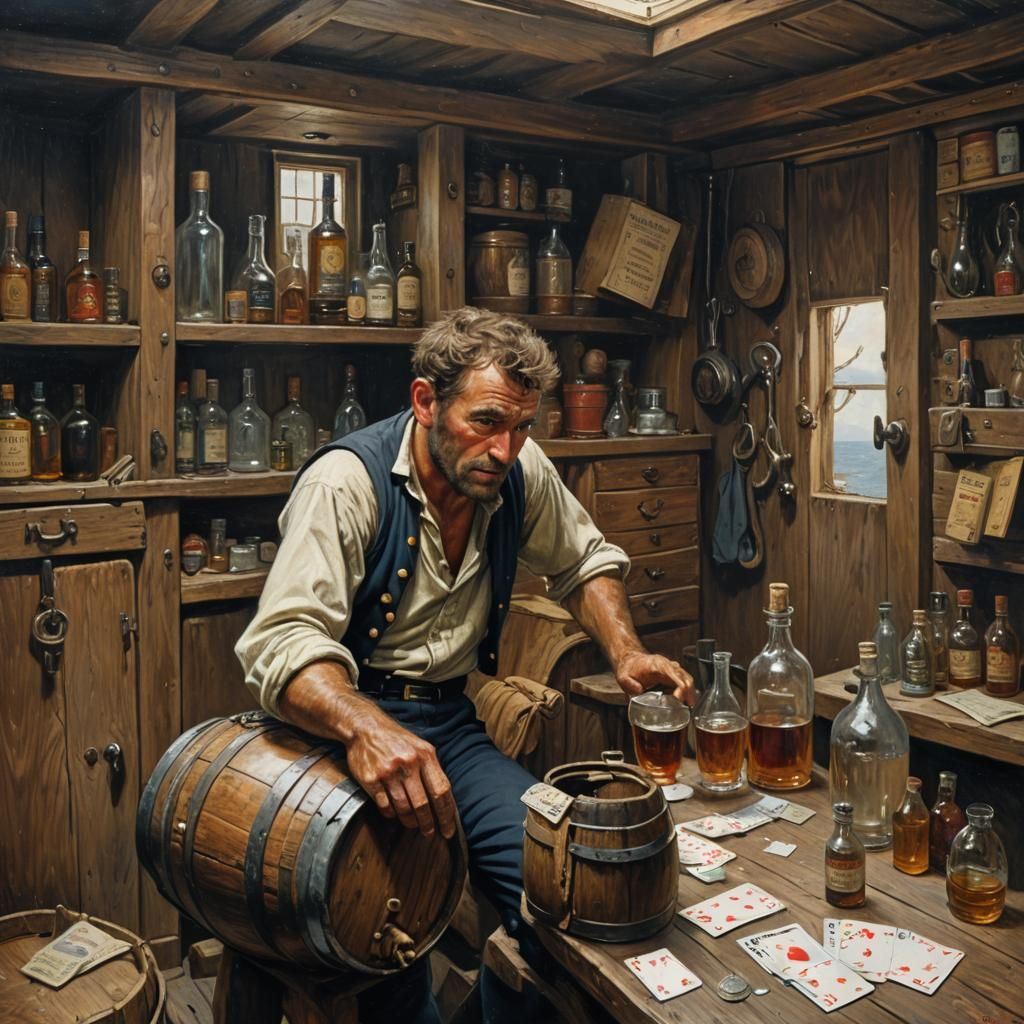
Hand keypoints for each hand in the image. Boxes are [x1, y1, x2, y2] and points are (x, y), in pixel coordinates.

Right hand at [344, 714, 456, 839]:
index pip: (441, 790)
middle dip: (428, 823)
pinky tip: (394, 813)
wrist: (366, 727)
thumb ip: (432, 769)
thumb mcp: (420, 746)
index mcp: (425, 755)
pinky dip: (391, 814)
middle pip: (423, 803)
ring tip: (413, 824)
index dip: (446, 814)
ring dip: (410, 821)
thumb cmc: (396, 740)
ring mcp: (388, 771)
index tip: (448, 829)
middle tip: (430, 833)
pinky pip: (385, 806)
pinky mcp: (371, 779)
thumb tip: (444, 800)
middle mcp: (408, 763)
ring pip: (404, 808)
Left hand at [616, 650, 694, 705]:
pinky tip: (684, 703)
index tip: (679, 699)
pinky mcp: (672, 675)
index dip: (680, 687)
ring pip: (687, 680)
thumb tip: (638, 690)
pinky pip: (684, 682)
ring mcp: (671, 669)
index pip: (675, 675)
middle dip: (689, 693)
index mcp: (657, 665)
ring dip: (690, 694)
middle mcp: (667, 665)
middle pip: (685, 677)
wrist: (630, 661)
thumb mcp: (623, 677)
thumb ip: (629, 683)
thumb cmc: (628, 669)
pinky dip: (687, 692)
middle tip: (687, 707)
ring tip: (688, 707)